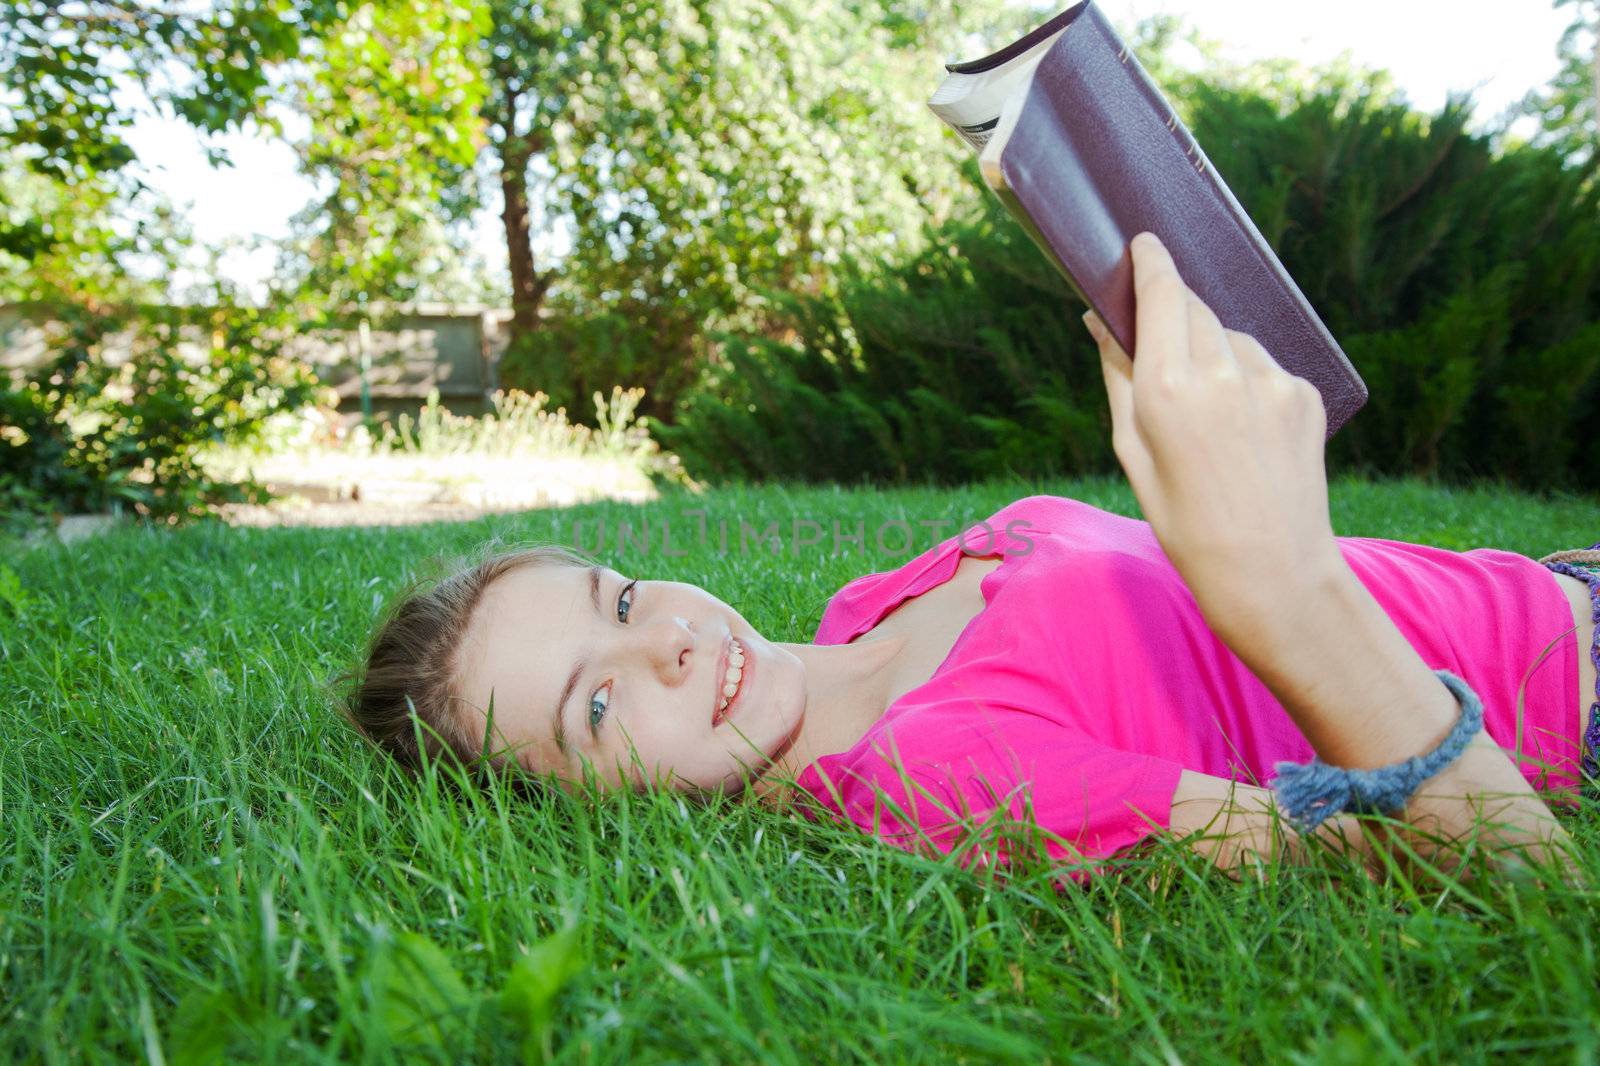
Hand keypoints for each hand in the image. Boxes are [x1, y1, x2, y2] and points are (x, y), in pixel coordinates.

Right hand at [1087, 232, 1340, 615]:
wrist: (1272, 572)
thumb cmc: (1185, 523)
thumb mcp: (1133, 453)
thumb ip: (1118, 377)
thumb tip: (1099, 321)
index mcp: (1168, 388)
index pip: (1162, 293)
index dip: (1151, 262)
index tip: (1144, 243)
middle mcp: (1222, 372)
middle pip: (1196, 308)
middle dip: (1176, 312)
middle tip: (1161, 347)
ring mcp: (1271, 381)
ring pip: (1232, 337)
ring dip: (1213, 352)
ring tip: (1208, 416)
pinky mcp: (1304, 394)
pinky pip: (1265, 366)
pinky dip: (1247, 381)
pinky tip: (1242, 431)